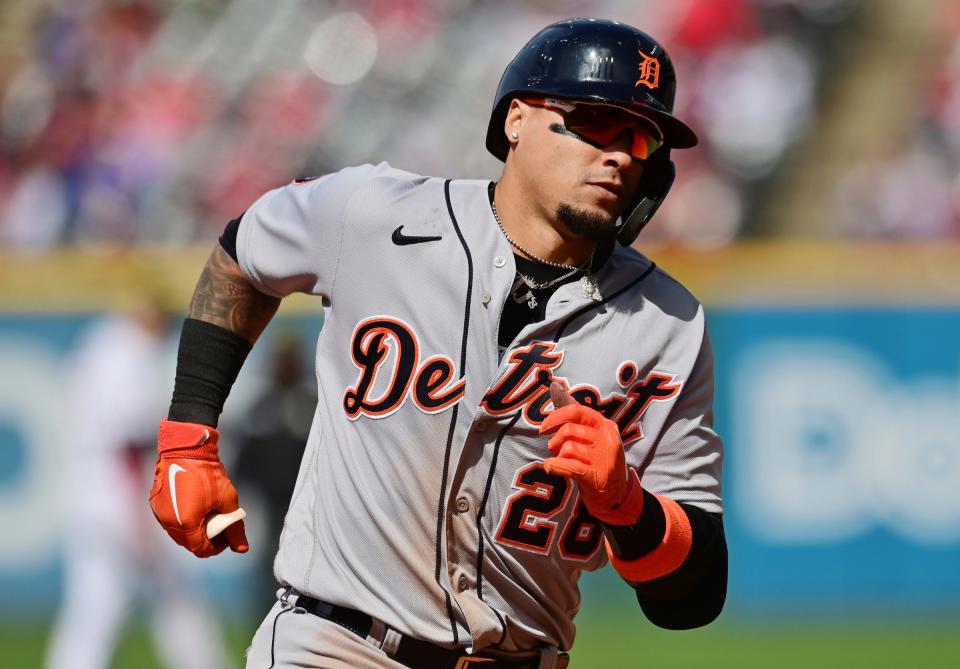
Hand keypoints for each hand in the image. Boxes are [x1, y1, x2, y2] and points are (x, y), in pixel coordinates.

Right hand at [149, 419, 248, 556]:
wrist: (186, 448)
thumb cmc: (208, 473)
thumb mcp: (228, 501)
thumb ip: (235, 527)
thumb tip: (242, 549)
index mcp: (185, 524)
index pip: (200, 549)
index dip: (216, 547)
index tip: (226, 536)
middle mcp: (168, 522)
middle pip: (188, 543)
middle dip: (205, 539)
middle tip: (219, 527)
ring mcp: (159, 513)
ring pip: (177, 533)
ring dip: (193, 530)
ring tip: (207, 516)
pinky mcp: (154, 503)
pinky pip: (169, 520)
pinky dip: (182, 520)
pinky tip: (194, 507)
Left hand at [539, 382, 643, 524]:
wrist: (615, 496)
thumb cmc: (597, 461)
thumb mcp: (593, 436)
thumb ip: (575, 416)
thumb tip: (555, 388)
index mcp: (606, 426)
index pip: (578, 411)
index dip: (556, 417)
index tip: (544, 427)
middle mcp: (607, 439)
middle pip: (570, 430)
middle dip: (555, 439)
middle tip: (554, 448)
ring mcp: (603, 458)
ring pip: (567, 448)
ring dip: (557, 455)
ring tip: (561, 461)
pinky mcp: (596, 477)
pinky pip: (567, 466)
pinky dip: (554, 467)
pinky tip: (552, 468)